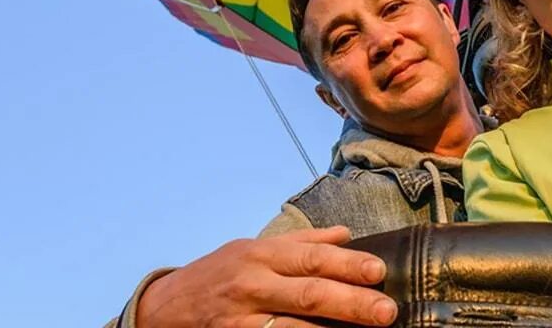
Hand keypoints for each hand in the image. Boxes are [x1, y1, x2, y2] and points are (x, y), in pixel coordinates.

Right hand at [136, 226, 398, 327]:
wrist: (163, 309)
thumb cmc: (218, 274)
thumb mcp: (254, 248)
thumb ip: (302, 243)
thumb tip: (347, 233)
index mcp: (261, 255)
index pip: (312, 258)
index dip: (347, 264)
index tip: (379, 271)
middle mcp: (252, 286)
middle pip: (310, 294)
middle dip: (352, 304)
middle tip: (387, 312)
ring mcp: (241, 322)